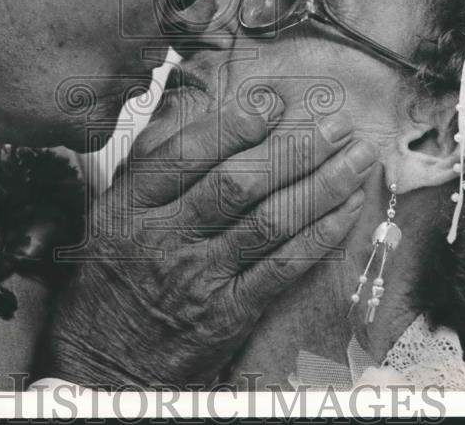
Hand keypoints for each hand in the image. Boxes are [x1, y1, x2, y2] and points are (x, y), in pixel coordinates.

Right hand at [44, 96, 374, 386]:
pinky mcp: (227, 314)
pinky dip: (322, 234)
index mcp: (129, 205)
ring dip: (323, 185)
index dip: (234, 124)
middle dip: (296, 148)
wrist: (105, 361)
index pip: (186, 154)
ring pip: (270, 221)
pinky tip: (348, 207)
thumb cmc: (114, 273)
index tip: (275, 103)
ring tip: (359, 157)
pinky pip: (284, 267)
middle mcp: (162, 238)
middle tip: (338, 124)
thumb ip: (151, 158)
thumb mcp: (111, 210)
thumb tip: (195, 103)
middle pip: (237, 184)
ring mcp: (197, 279)